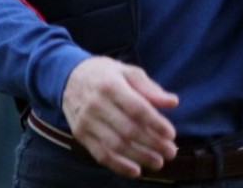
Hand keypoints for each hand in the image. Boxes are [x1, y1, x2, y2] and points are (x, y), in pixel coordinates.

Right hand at [61, 56, 178, 176]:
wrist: (69, 77)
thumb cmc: (105, 74)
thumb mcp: (127, 71)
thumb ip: (150, 88)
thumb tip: (173, 102)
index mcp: (111, 85)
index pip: (136, 108)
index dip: (155, 123)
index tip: (171, 134)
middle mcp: (96, 104)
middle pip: (128, 130)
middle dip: (152, 144)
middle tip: (171, 152)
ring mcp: (86, 121)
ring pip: (116, 146)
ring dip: (139, 157)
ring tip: (158, 162)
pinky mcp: (80, 135)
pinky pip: (101, 155)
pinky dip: (119, 166)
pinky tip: (136, 171)